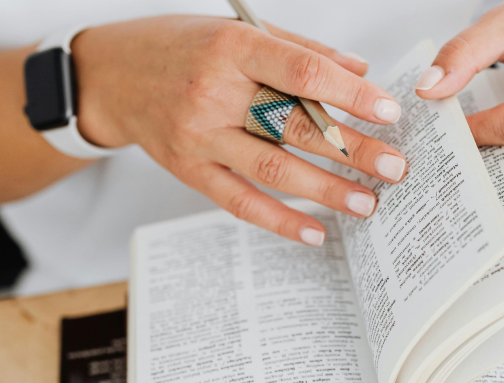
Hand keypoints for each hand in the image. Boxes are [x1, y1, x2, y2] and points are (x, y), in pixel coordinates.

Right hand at [72, 16, 409, 244]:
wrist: (109, 76)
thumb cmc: (178, 47)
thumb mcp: (235, 30)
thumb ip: (298, 49)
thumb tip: (359, 71)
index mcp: (231, 48)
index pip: (302, 72)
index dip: (350, 94)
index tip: (388, 112)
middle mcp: (213, 93)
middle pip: (295, 126)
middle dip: (352, 150)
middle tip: (394, 167)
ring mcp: (198, 137)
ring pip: (273, 170)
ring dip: (326, 190)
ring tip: (367, 201)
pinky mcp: (189, 171)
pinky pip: (240, 202)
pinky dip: (280, 221)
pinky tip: (314, 231)